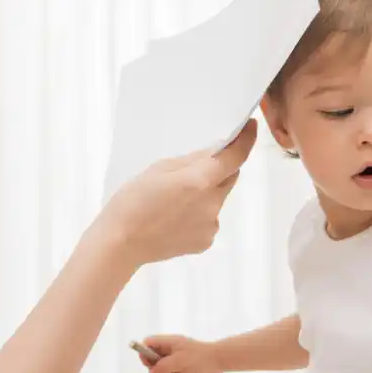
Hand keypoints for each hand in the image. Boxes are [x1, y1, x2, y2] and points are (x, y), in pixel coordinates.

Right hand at [101, 119, 257, 268]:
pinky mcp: (206, 241)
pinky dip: (199, 214)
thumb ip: (192, 160)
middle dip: (219, 169)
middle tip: (196, 168)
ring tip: (174, 201)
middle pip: (229, 178)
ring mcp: (211, 225)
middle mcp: (212, 204)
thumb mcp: (159, 168)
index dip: (246, 140)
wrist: (121, 244)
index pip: (235, 156)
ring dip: (205, 194)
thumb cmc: (132, 202)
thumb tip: (215, 153)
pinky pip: (209, 219)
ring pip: (217, 199)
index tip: (250, 128)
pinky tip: (174, 218)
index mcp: (199, 181)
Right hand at [137, 335, 223, 372]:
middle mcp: (172, 351)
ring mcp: (179, 361)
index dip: (145, 355)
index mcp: (168, 343)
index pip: (148, 345)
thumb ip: (161, 367)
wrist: (220, 361)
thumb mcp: (177, 361)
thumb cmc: (199, 357)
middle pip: (155, 364)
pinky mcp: (186, 371)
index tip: (151, 366)